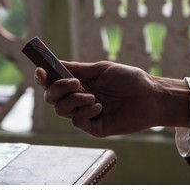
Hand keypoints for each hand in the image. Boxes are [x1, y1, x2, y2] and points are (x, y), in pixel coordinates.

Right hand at [35, 61, 189, 136]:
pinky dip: (84, 112)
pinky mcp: (93, 126)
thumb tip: (56, 63)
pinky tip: (99, 106)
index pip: (53, 82)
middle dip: (57, 89)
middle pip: (52, 98)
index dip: (43, 78)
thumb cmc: (128, 79)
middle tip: (74, 82)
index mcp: (79, 83)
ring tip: (93, 96)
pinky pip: (77, 121)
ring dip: (74, 100)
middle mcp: (78, 98)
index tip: (40, 71)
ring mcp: (85, 113)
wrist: (149, 96)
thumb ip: (78, 68)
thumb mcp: (101, 69)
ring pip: (61, 110)